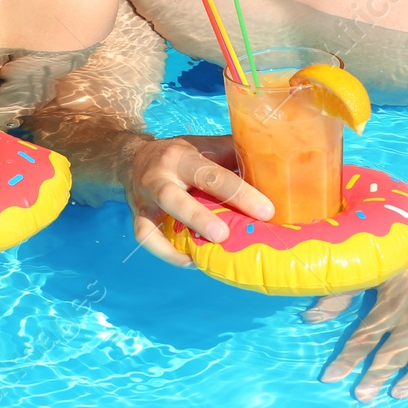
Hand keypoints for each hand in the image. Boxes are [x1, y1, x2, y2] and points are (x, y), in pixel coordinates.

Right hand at [123, 135, 274, 265]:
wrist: (133, 158)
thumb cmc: (182, 154)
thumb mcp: (205, 146)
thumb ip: (234, 154)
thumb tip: (274, 168)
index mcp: (183, 156)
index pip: (212, 175)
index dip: (239, 193)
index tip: (266, 211)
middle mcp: (159, 177)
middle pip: (175, 198)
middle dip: (200, 218)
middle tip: (226, 235)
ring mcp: (145, 199)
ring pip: (152, 223)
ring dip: (176, 243)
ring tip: (204, 256)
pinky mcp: (137, 216)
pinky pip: (146, 238)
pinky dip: (167, 254)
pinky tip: (191, 261)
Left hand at [309, 234, 407, 400]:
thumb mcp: (377, 272)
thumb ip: (342, 295)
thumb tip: (309, 318)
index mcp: (393, 300)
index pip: (365, 334)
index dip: (347, 357)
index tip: (329, 377)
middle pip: (394, 351)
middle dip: (376, 375)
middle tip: (361, 396)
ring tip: (397, 394)